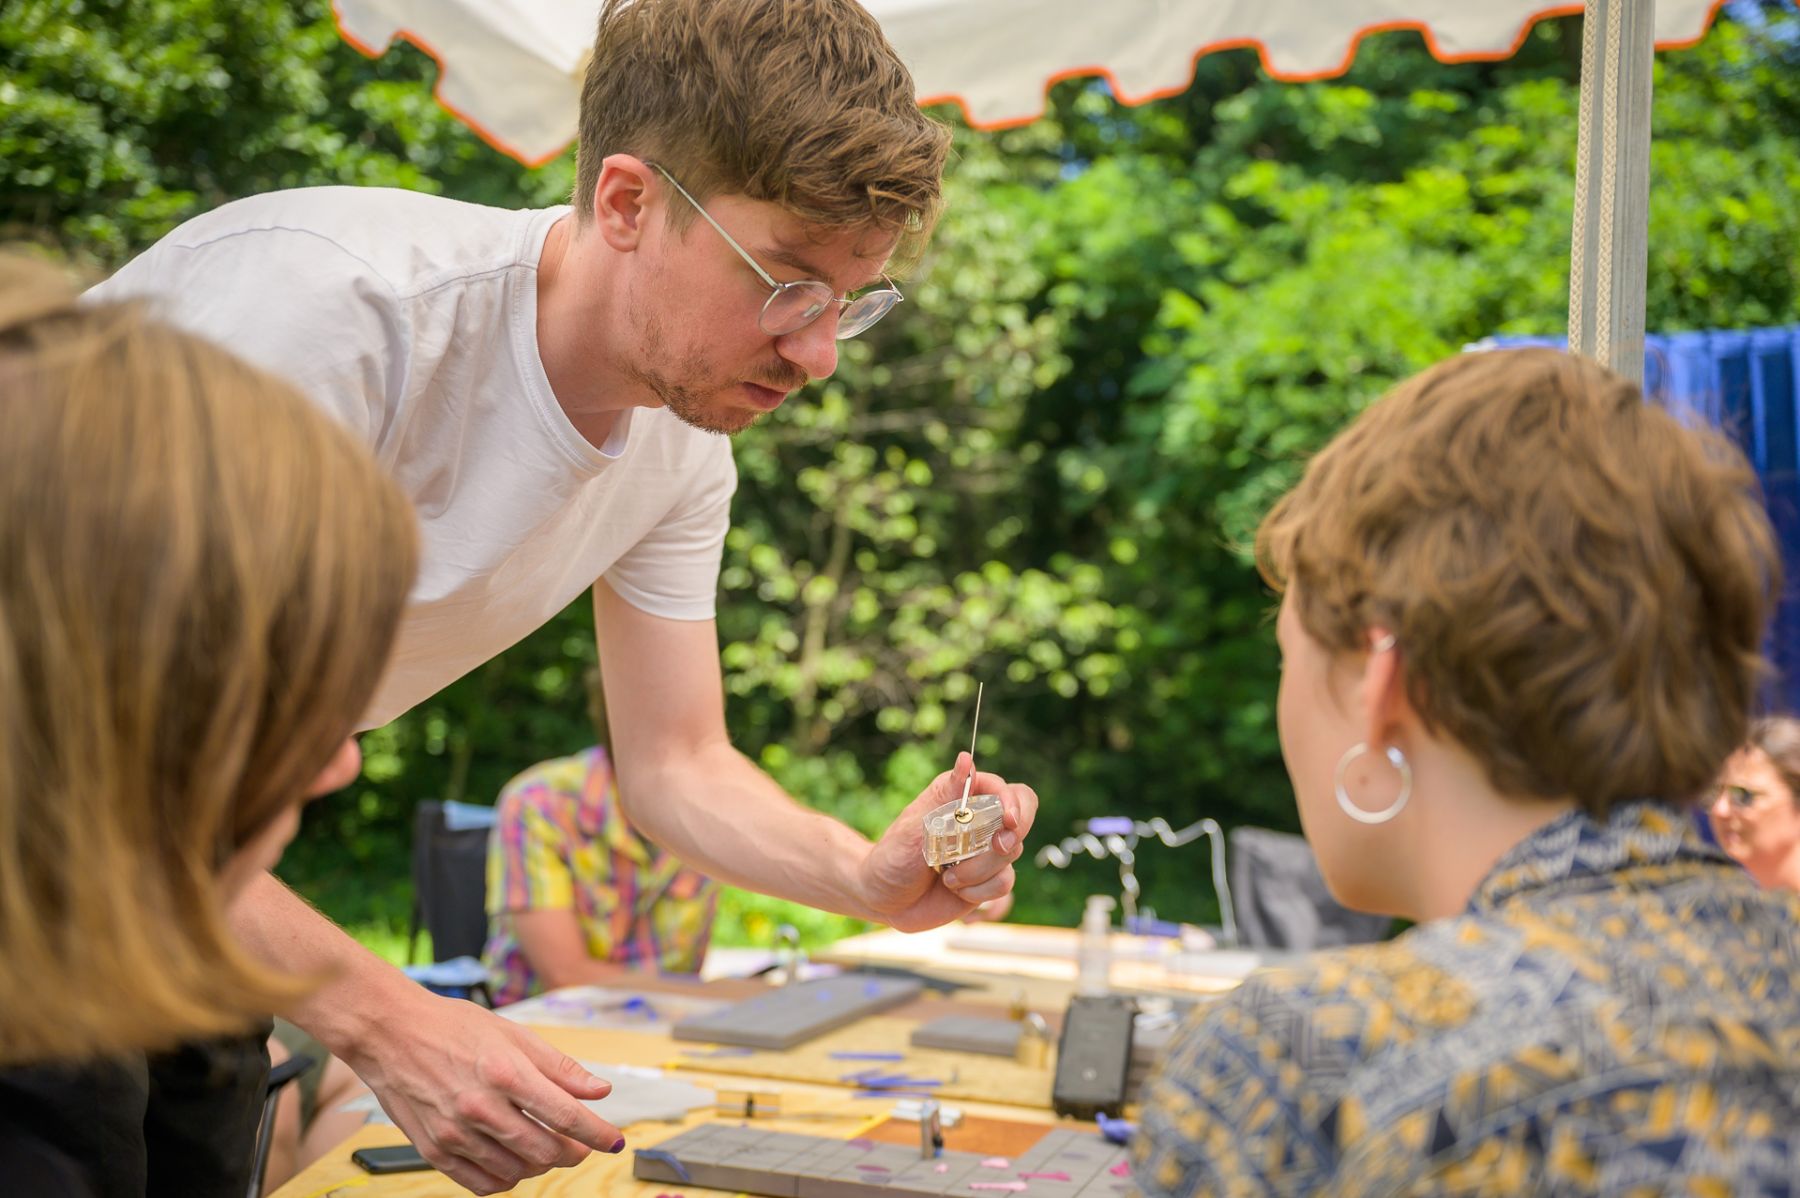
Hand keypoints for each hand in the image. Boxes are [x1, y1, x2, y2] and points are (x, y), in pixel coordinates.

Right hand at [339, 990, 621, 1192]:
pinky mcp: (434, 1150)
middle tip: (579, 1143)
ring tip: (546, 1147)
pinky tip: (514, 1162)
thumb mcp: (513, 1034)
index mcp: (505, 1073)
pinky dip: (507, 1179)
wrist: (389, 1033)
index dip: (598, 1133)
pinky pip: (482, 1183)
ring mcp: (454, 1133)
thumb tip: (599, 1091)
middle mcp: (480, 1107)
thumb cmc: (452, 1026)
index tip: (614, 1140)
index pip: (566, 1116)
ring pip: (517, 1171)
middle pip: (546, 1151)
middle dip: (573, 1151)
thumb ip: (559, 1068)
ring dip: (541, 1165)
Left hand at [858, 752, 1037, 932]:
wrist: (884, 900)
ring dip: (979, 870)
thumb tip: (966, 758)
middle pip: (1022, 817)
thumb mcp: (916, 825)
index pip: (1005, 790)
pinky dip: (979, 890)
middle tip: (998, 846)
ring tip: (947, 877)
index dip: (1013, 801)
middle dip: (1013, 834)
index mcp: (961, 798)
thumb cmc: (893, 856)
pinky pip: (1004, 883)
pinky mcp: (988, 880)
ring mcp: (986, 852)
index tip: (1008, 820)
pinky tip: (956, 890)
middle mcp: (979, 821)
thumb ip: (946, 795)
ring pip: (1011, 854)